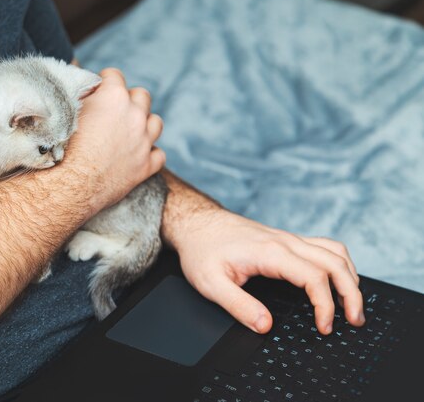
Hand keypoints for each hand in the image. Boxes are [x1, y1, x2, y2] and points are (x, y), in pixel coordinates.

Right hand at [62, 68, 164, 212]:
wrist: (68, 185)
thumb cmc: (60, 147)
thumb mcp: (65, 110)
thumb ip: (78, 94)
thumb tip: (82, 87)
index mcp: (114, 96)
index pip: (115, 76)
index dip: (105, 82)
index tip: (98, 91)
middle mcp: (134, 115)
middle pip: (142, 96)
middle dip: (129, 101)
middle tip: (114, 113)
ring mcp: (143, 141)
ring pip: (156, 123)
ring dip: (145, 124)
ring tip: (130, 133)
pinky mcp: (146, 166)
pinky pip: (159, 155)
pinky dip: (150, 154)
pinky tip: (138, 156)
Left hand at [174, 207, 364, 334]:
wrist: (196, 223)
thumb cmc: (201, 250)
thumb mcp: (210, 283)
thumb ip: (238, 306)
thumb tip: (265, 326)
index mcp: (270, 252)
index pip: (314, 277)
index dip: (325, 305)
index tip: (324, 327)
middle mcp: (284, 241)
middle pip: (335, 262)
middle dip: (352, 293)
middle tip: (354, 321)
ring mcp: (287, 238)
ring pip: (334, 252)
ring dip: (350, 276)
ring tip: (353, 305)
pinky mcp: (286, 239)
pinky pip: (324, 247)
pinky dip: (339, 264)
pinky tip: (337, 281)